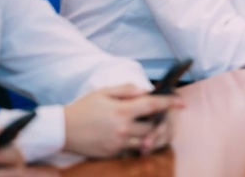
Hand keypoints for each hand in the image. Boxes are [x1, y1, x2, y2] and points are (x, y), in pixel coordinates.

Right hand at [63, 84, 180, 157]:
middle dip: (162, 120)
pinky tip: (139, 135)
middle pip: (154, 126)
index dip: (170, 103)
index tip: (182, 102)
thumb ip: (128, 90)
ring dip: (153, 133)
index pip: (154, 106)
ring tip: (155, 126)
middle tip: (165, 115)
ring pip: (147, 140)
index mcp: (123, 110)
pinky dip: (140, 143)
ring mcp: (119, 143)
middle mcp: (123, 128)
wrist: (62, 130)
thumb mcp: (104, 92)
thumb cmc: (84, 107)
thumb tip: (147, 90)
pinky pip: (134, 149)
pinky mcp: (113, 154)